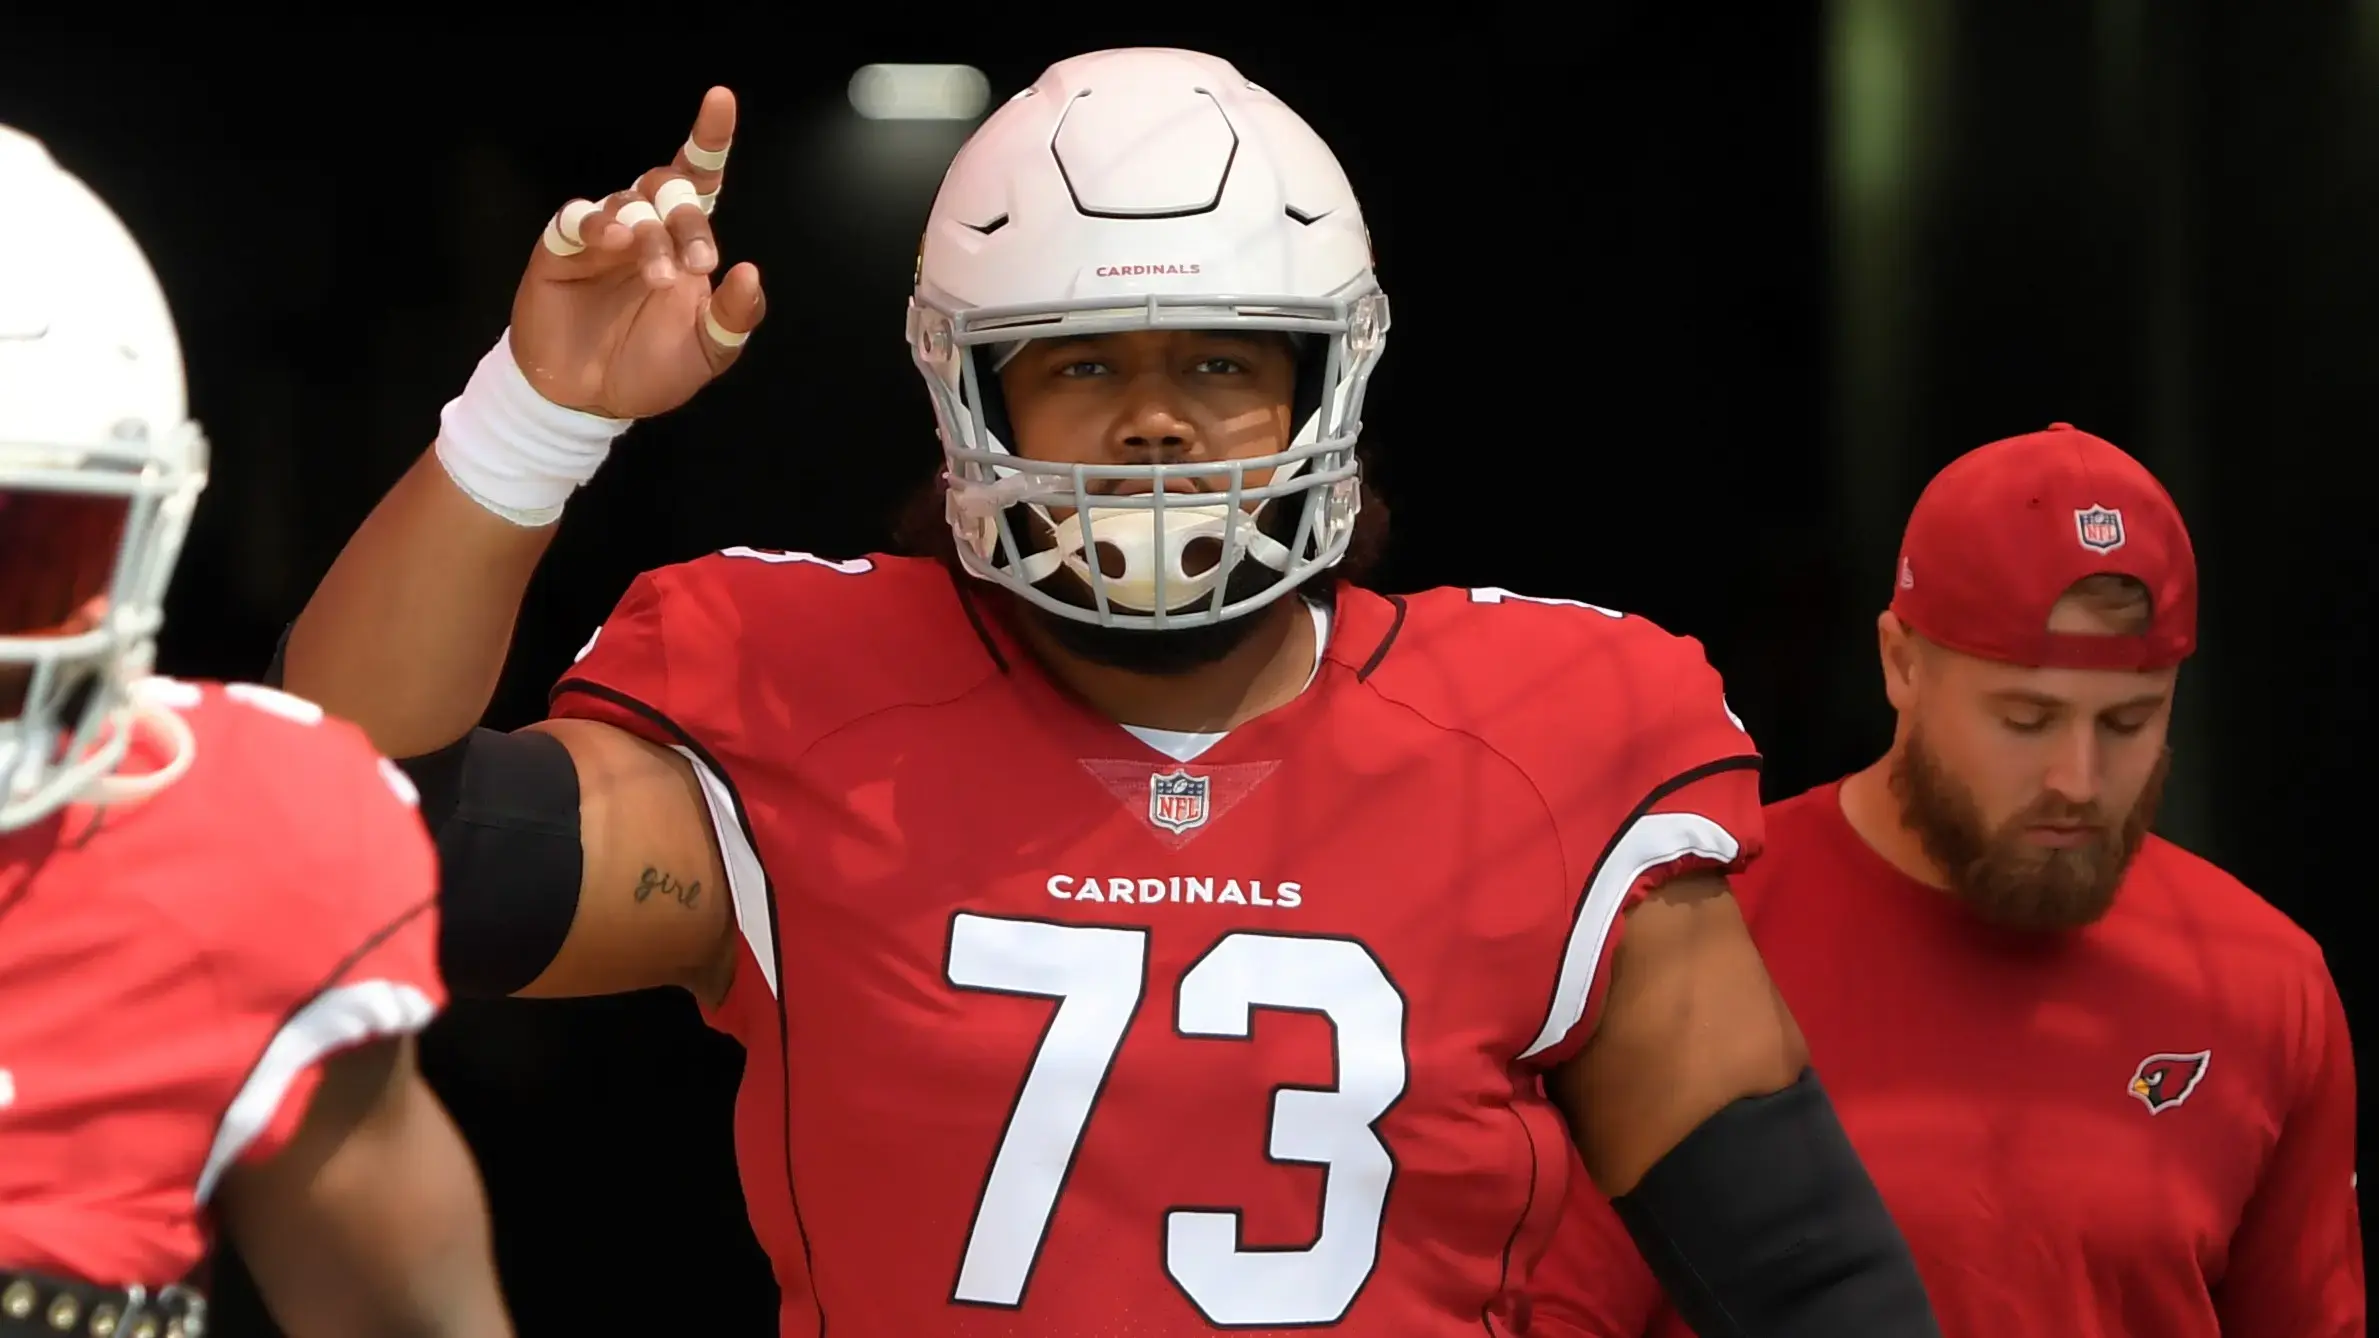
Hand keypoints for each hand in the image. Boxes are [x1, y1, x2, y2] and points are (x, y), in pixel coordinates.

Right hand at [511, 86, 767, 419]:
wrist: (587, 401)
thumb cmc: (649, 368)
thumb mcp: (707, 352)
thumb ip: (734, 317)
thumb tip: (750, 273)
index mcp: (683, 242)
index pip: (699, 179)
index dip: (708, 139)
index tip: (720, 99)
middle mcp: (644, 227)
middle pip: (667, 188)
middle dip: (689, 221)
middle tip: (700, 266)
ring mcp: (601, 234)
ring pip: (629, 203)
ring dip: (651, 237)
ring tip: (658, 277)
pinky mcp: (560, 248)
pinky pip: (578, 217)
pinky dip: (598, 222)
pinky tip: (613, 241)